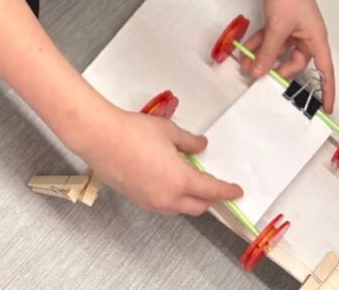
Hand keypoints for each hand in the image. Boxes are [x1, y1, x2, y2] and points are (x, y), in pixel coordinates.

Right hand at [78, 105, 242, 215]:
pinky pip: (164, 205)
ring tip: (193, 184)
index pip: (211, 190)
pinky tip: (169, 182)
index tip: (237, 191)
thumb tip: (201, 146)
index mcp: (181, 180)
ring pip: (180, 209)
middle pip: (198, 206)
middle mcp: (168, 198)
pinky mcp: (137, 199)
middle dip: (211, 199)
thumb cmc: (136, 131)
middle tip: (217, 188)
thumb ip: (188, 141)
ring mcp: (151, 202)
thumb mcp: (168, 131)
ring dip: (191, 200)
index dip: (227, 191)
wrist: (102, 139)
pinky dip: (174, 198)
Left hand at [241, 0, 335, 111]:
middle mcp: (307, 35)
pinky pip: (271, 39)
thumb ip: (268, 53)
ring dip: (264, 58)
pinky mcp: (281, 21)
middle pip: (296, 62)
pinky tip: (245, 50)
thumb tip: (260, 72)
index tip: (327, 109)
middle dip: (278, 71)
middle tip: (263, 79)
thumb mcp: (278, 28)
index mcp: (316, 39)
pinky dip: (260, 44)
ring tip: (247, 66)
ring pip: (280, 50)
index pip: (326, 71)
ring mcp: (293, 28)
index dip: (327, 90)